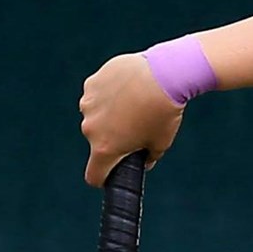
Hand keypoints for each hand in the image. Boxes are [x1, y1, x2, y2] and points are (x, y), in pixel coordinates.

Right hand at [79, 52, 186, 184]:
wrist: (164, 74)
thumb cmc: (163, 112)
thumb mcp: (161, 142)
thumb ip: (149, 157)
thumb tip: (144, 161)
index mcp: (105, 148)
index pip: (93, 175)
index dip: (103, 177)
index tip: (112, 172)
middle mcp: (91, 128)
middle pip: (98, 140)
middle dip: (112, 136)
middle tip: (135, 125)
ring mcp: (88, 104)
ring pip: (95, 115)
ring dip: (108, 113)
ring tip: (133, 101)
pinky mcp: (91, 84)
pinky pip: (97, 94)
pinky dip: (108, 92)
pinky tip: (127, 86)